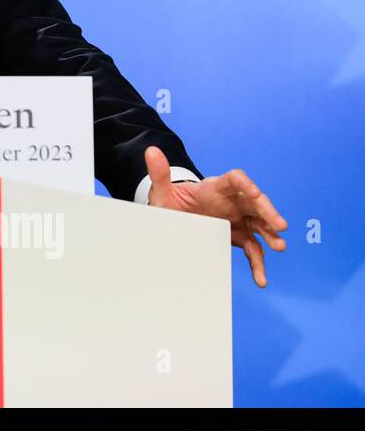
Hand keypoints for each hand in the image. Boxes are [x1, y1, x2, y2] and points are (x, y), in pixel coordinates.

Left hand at [143, 146, 287, 286]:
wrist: (173, 219)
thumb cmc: (170, 202)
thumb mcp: (162, 191)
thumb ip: (160, 173)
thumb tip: (151, 151)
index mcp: (215, 187)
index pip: (235, 180)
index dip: (246, 184)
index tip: (255, 192)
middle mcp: (231, 202)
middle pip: (255, 202)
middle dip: (268, 212)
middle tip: (280, 225)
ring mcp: (237, 219)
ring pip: (260, 225)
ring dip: (271, 234)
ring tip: (279, 246)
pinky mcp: (238, 237)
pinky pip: (252, 249)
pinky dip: (257, 263)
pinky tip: (261, 279)